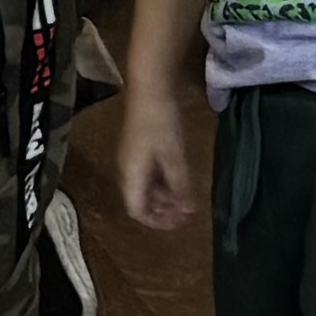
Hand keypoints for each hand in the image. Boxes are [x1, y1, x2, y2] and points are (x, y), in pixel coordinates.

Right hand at [109, 81, 197, 232]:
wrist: (149, 91)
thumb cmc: (161, 126)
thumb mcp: (174, 158)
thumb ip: (180, 186)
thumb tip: (188, 211)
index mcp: (132, 176)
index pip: (137, 210)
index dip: (157, 222)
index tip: (179, 225)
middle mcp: (128, 171)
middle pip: (140, 201)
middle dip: (163, 211)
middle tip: (186, 214)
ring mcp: (132, 159)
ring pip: (146, 188)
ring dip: (164, 198)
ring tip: (186, 200)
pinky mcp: (139, 148)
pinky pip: (148, 175)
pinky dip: (163, 183)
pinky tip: (179, 181)